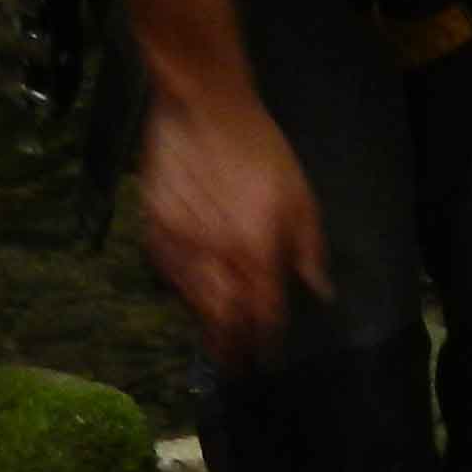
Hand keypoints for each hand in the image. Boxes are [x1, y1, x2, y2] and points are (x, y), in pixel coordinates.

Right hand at [141, 92, 332, 367]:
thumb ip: (307, 249)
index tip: (267, 360)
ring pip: (194, 301)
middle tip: (236, 367)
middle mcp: (218, 257)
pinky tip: (191, 297)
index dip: (266, 341)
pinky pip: (168, 274)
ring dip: (207, 324)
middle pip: (224, 319)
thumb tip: (318, 292)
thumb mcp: (299, 195)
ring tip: (216, 341)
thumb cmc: (258, 148)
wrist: (201, 104)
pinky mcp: (154, 228)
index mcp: (257, 252)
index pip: (263, 313)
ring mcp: (181, 245)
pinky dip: (182, 292)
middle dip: (231, 348)